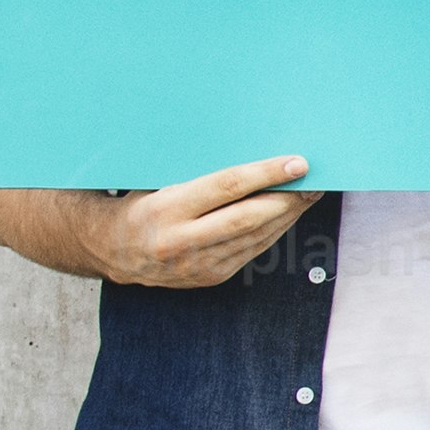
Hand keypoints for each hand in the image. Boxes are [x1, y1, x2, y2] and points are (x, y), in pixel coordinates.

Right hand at [87, 156, 311, 289]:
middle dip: (289, 197)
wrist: (113, 249)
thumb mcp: (159, 180)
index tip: (297, 163)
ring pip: (257, 237)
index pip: (227, 187)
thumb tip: (254, 152)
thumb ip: (201, 173)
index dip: (266, 174)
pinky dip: (274, 230)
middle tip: (317, 178)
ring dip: (289, 215)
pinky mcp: (210, 277)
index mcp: (166, 209)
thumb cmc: (142, 201)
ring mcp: (197, 265)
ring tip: (310, 192)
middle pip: (249, 217)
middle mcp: (182, 241)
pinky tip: (288, 214)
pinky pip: (252, 251)